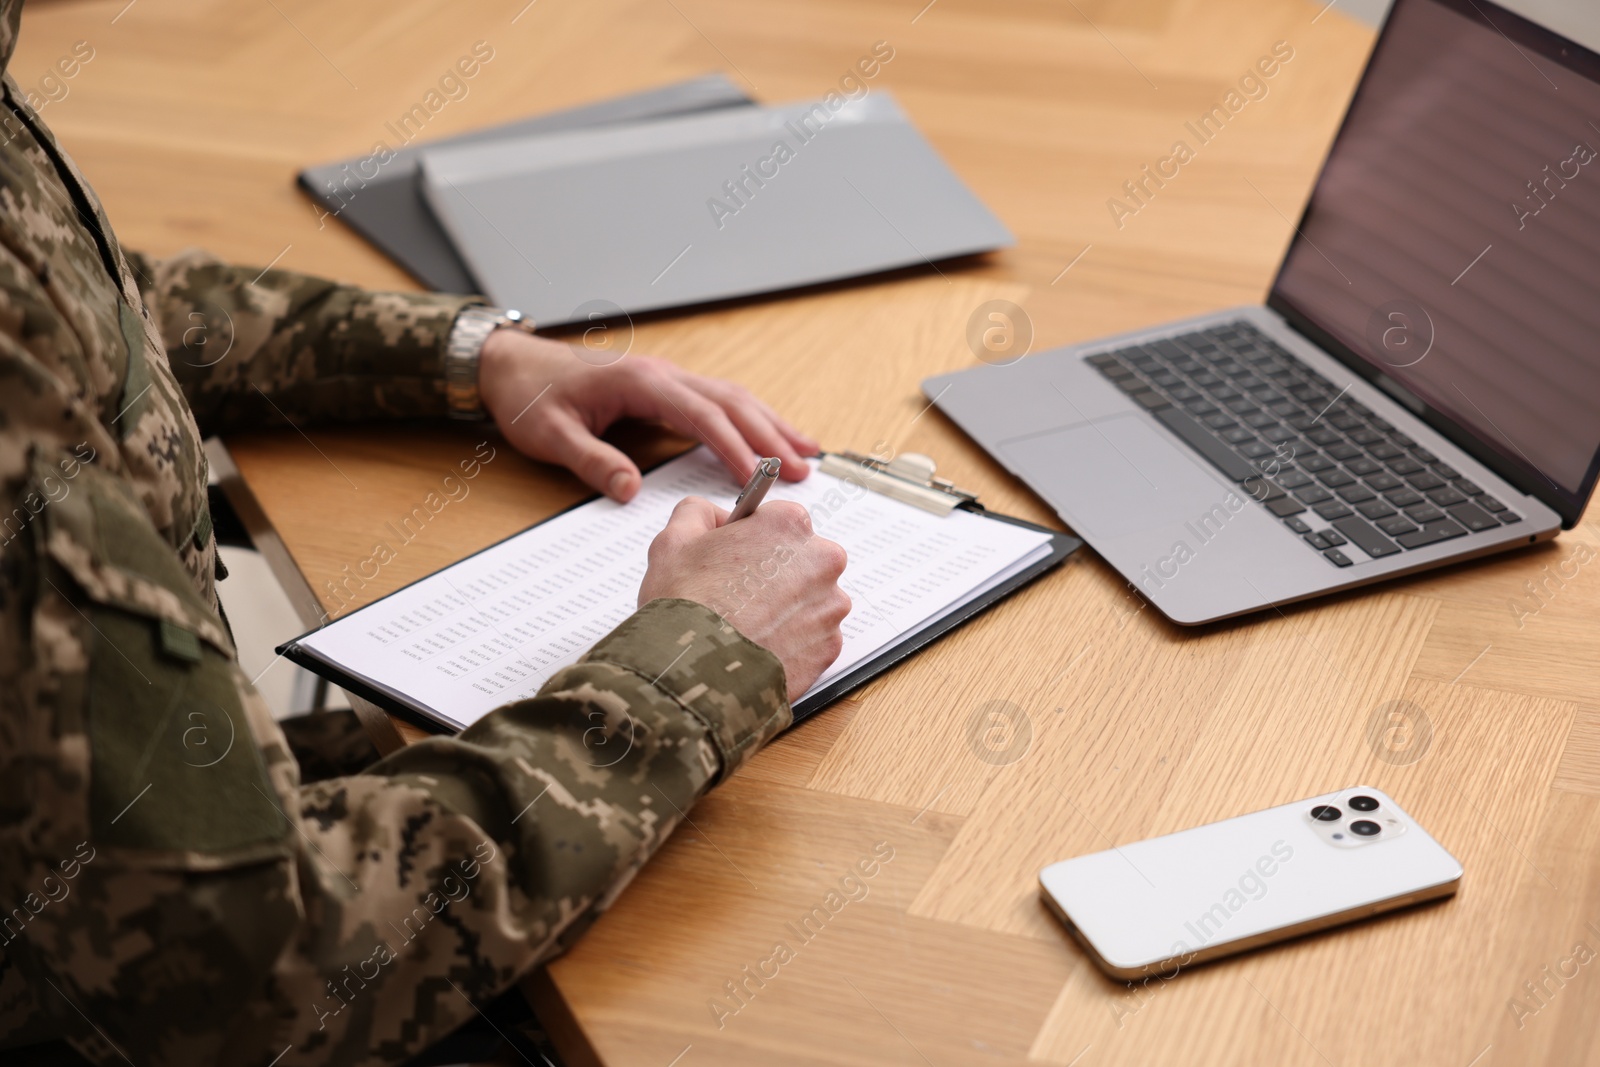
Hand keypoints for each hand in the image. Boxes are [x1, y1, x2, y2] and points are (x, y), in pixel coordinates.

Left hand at [478, 330, 817, 500]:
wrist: (511, 364)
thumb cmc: (529, 396)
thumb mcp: (550, 434)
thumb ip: (591, 461)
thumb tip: (629, 491)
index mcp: (641, 381)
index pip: (702, 414)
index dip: (734, 446)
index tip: (758, 476)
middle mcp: (663, 374)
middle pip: (731, 402)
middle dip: (770, 436)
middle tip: (802, 472)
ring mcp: (668, 378)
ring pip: (733, 398)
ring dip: (770, 424)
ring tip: (806, 453)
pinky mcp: (666, 389)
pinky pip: (719, 401)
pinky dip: (750, 419)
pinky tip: (770, 435)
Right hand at [637, 497, 849, 701]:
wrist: (695, 674)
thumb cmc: (685, 606)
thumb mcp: (673, 542)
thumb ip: (697, 514)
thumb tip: (711, 515)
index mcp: (789, 525)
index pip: (779, 522)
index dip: (754, 540)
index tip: (738, 558)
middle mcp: (822, 560)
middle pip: (801, 560)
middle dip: (775, 574)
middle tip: (737, 595)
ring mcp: (830, 606)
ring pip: (809, 600)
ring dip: (786, 609)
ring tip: (746, 625)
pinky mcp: (830, 646)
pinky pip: (813, 637)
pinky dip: (792, 641)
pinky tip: (760, 646)